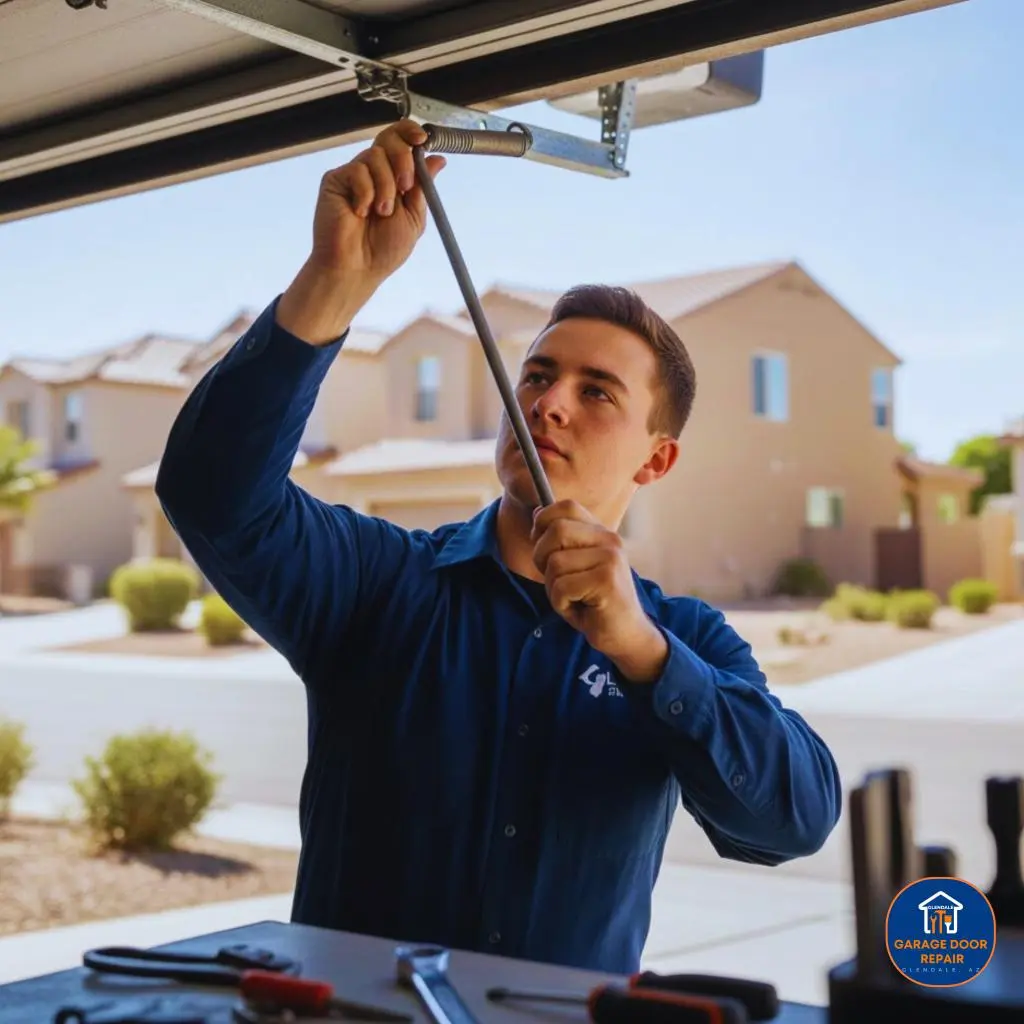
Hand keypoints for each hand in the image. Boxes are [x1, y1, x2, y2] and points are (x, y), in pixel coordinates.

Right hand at [310, 119, 445, 280]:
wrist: (357, 268)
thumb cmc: (384, 250)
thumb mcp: (414, 217)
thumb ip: (423, 187)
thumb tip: (438, 158)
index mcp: (394, 178)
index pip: (402, 142)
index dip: (410, 133)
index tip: (422, 139)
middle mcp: (374, 173)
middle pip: (389, 139)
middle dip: (403, 159)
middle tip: (405, 187)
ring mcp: (354, 175)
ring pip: (375, 156)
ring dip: (386, 187)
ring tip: (381, 213)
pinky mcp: (336, 180)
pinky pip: (357, 170)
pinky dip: (365, 193)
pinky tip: (360, 212)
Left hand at [532, 501, 668, 681]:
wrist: (625, 634)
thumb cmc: (594, 602)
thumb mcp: (576, 565)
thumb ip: (561, 540)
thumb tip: (537, 512)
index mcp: (601, 533)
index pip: (566, 506)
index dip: (544, 521)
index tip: (541, 543)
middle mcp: (609, 541)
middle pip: (556, 530)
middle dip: (541, 557)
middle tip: (554, 578)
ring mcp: (610, 559)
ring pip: (555, 562)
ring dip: (553, 588)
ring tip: (573, 598)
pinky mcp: (606, 581)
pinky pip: (562, 587)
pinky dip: (561, 604)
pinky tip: (579, 609)